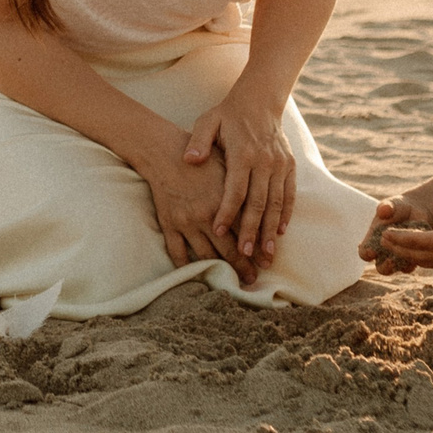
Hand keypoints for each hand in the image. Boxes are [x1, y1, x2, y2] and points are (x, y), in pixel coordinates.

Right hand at [139, 152, 257, 283]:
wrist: (164, 151)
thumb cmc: (201, 157)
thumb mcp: (228, 168)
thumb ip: (244, 190)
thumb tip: (264, 210)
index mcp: (224, 201)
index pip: (245, 232)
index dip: (257, 249)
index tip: (267, 260)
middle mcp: (206, 216)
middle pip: (229, 250)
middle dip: (244, 267)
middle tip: (253, 278)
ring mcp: (186, 222)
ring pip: (206, 255)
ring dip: (221, 270)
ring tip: (232, 280)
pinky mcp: (168, 224)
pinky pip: (177, 252)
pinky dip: (186, 266)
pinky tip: (195, 273)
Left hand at [184, 93, 297, 267]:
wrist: (259, 100)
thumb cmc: (227, 115)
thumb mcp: (208, 121)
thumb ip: (198, 141)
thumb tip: (188, 159)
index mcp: (242, 153)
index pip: (234, 190)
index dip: (226, 212)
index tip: (217, 231)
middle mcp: (264, 161)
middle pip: (258, 202)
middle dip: (251, 230)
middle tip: (245, 255)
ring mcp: (279, 164)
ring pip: (276, 203)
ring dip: (270, 229)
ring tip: (266, 253)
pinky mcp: (289, 165)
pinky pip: (289, 194)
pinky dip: (286, 213)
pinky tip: (280, 232)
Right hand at [358, 194, 432, 275]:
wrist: (417, 211)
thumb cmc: (398, 207)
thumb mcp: (392, 205)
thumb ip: (386, 207)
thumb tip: (383, 210)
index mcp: (372, 240)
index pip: (364, 252)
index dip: (366, 253)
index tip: (372, 251)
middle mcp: (383, 252)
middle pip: (380, 267)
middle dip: (385, 266)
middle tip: (391, 260)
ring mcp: (398, 256)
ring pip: (397, 268)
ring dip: (401, 266)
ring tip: (407, 259)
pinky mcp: (412, 258)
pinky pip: (411, 265)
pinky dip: (414, 261)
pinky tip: (419, 254)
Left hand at [375, 191, 432, 271]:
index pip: (413, 241)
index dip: (397, 237)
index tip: (383, 233)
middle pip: (411, 253)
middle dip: (395, 248)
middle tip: (379, 241)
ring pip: (418, 260)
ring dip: (403, 256)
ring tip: (389, 248)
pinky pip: (426, 264)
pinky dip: (414, 260)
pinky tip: (408, 256)